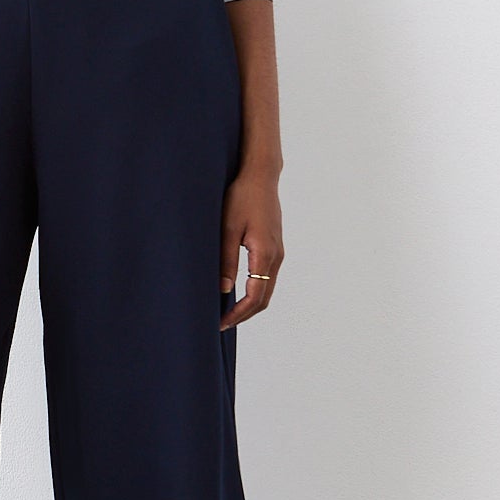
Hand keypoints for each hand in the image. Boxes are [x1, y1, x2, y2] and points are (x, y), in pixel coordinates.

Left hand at [219, 164, 282, 328]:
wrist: (261, 176)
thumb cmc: (241, 197)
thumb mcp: (227, 228)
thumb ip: (226, 260)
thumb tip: (223, 290)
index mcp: (265, 254)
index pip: (255, 296)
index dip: (238, 313)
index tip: (221, 323)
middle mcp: (276, 256)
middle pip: (264, 298)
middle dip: (244, 314)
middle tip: (222, 322)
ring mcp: (278, 251)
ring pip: (267, 288)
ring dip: (250, 303)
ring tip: (227, 310)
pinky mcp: (274, 246)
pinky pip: (267, 276)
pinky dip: (254, 289)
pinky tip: (237, 290)